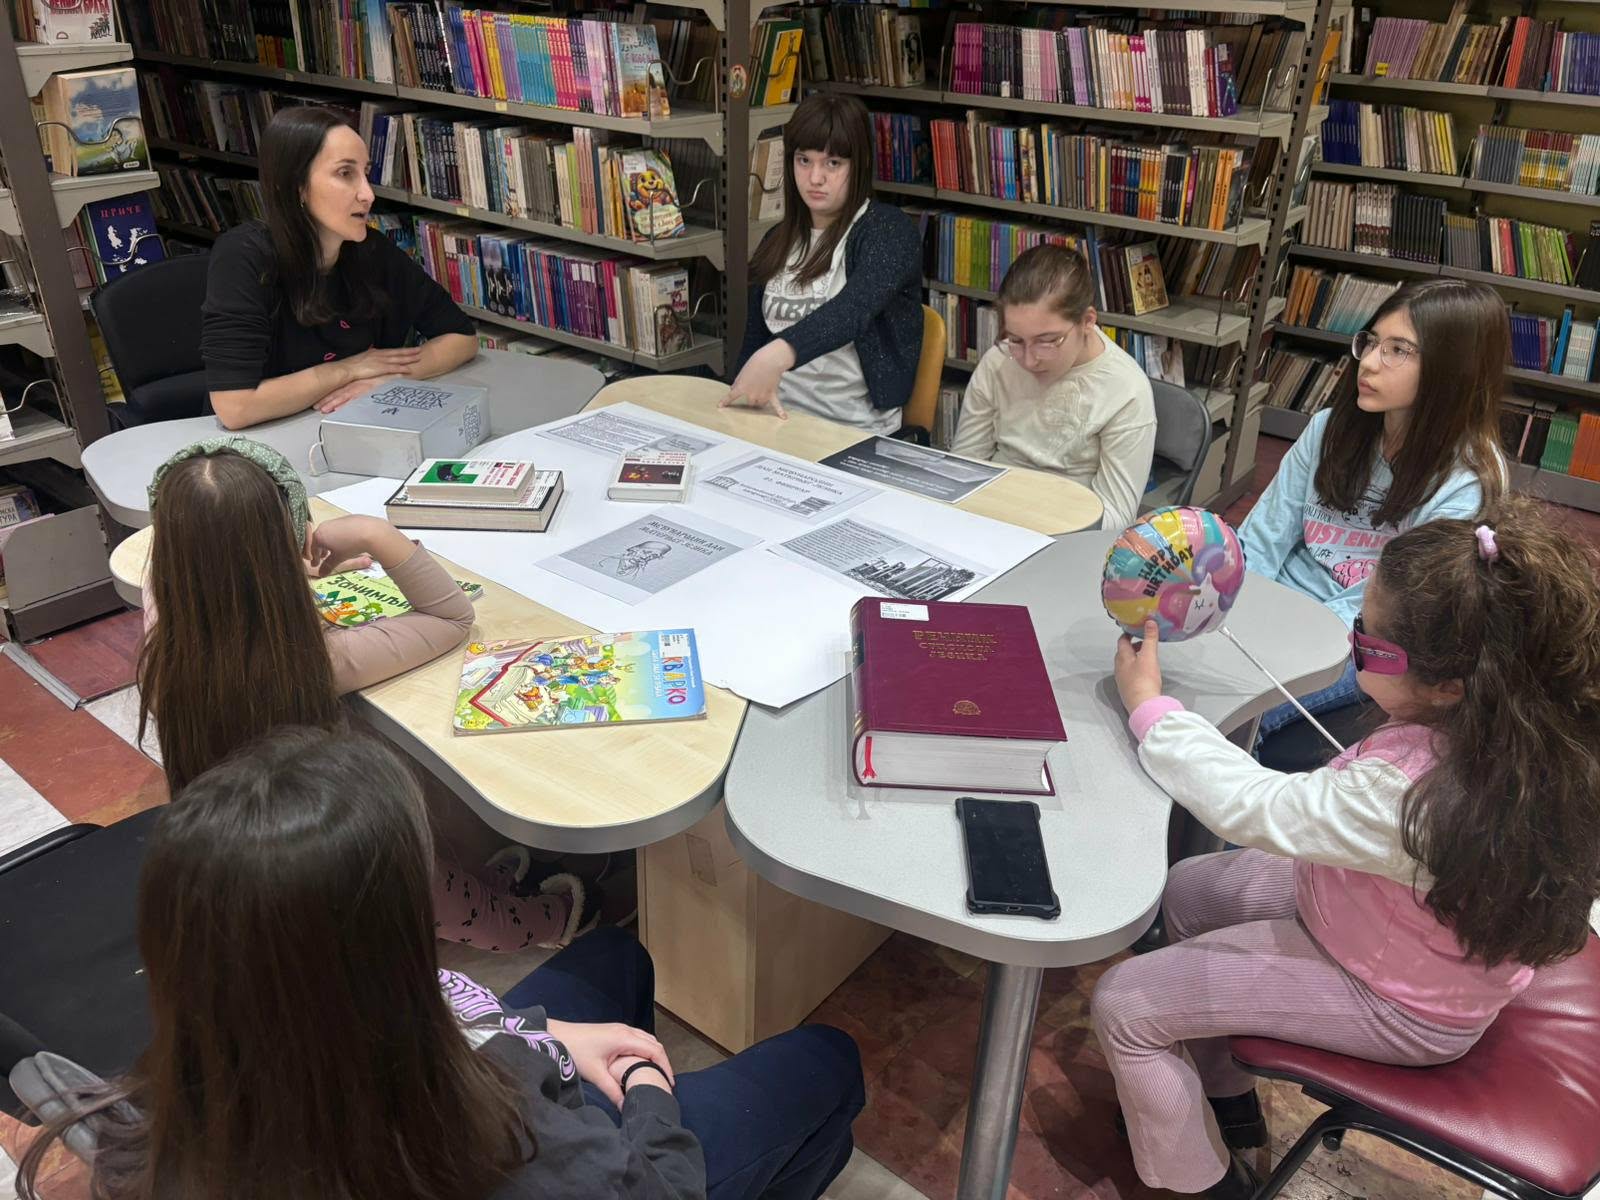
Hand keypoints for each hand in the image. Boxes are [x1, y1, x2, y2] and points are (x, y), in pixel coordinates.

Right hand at [304, 515, 408, 576]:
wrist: (370, 530)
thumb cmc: (351, 545)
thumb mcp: (338, 558)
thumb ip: (328, 566)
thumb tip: (321, 574)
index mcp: (319, 535)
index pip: (312, 548)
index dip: (314, 557)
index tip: (315, 564)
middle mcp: (325, 525)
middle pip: (319, 538)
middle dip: (320, 549)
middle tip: (323, 557)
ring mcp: (335, 520)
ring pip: (328, 532)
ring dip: (329, 541)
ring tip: (334, 549)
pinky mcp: (346, 518)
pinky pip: (338, 528)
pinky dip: (338, 535)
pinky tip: (345, 541)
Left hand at [315, 373, 400, 414]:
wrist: (406, 368)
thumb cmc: (394, 375)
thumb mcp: (379, 380)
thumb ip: (371, 385)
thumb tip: (365, 392)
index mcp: (360, 380)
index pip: (342, 388)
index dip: (330, 394)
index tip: (320, 400)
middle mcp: (359, 382)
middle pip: (340, 392)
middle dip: (327, 400)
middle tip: (315, 407)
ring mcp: (364, 386)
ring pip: (345, 395)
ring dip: (333, 403)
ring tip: (323, 410)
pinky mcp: (370, 389)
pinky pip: (356, 398)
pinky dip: (347, 404)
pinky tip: (339, 409)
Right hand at [335, 345, 423, 388]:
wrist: (345, 369)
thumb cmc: (351, 366)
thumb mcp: (362, 360)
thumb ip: (370, 360)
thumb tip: (374, 362)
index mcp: (375, 353)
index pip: (391, 351)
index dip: (401, 350)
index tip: (409, 348)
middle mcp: (379, 355)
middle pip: (397, 352)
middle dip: (409, 351)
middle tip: (419, 349)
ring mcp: (380, 361)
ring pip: (398, 358)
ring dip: (408, 358)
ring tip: (418, 357)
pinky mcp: (379, 368)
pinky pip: (393, 368)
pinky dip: (402, 368)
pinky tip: (409, 369)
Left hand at [547, 1020, 673, 1106]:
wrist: (557, 1035)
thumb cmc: (576, 1051)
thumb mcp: (595, 1074)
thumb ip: (612, 1091)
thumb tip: (625, 1108)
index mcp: (625, 1038)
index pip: (654, 1051)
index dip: (665, 1067)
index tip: (670, 1084)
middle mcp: (626, 1030)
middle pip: (654, 1044)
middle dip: (662, 1062)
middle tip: (665, 1082)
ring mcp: (620, 1029)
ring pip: (646, 1040)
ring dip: (653, 1055)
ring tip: (655, 1074)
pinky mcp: (614, 1031)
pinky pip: (638, 1039)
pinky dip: (645, 1050)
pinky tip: (640, 1063)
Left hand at [721, 340, 794, 418]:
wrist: (770, 360)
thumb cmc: (756, 363)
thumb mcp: (742, 372)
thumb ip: (738, 382)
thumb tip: (734, 389)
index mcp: (742, 387)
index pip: (731, 396)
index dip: (725, 401)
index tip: (720, 406)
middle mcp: (751, 394)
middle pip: (749, 403)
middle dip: (750, 398)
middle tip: (754, 389)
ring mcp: (762, 396)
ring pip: (760, 404)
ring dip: (760, 400)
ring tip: (763, 390)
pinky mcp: (772, 394)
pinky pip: (776, 405)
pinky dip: (780, 411)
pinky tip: (784, 417)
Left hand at [1114, 619, 1164, 714]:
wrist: (1143, 705)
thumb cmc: (1144, 679)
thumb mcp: (1149, 656)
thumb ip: (1150, 638)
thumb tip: (1149, 622)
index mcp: (1122, 658)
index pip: (1122, 641)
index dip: (1128, 634)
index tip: (1135, 629)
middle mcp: (1119, 668)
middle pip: (1124, 653)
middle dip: (1133, 646)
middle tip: (1144, 641)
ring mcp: (1122, 680)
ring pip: (1126, 664)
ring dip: (1135, 658)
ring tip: (1147, 655)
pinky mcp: (1128, 690)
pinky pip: (1130, 674)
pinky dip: (1136, 669)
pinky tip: (1145, 672)